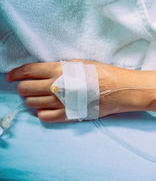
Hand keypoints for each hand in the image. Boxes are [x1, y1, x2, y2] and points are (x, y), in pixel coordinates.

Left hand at [6, 60, 144, 121]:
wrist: (119, 89)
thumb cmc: (103, 73)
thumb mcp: (79, 63)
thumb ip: (59, 67)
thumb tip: (41, 72)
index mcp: (58, 70)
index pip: (28, 71)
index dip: (16, 73)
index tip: (11, 76)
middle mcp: (56, 86)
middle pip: (25, 88)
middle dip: (23, 87)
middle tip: (28, 87)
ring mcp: (61, 102)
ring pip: (32, 102)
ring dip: (32, 99)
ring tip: (40, 96)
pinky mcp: (68, 114)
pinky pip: (44, 116)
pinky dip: (41, 112)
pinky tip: (47, 107)